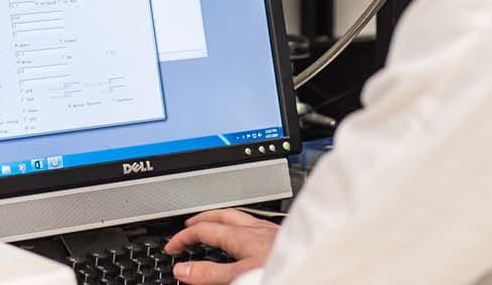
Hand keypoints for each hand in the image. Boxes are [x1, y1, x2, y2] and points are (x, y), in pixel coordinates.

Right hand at [165, 209, 280, 283]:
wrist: (319, 265)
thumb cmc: (284, 267)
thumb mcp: (240, 276)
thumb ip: (210, 274)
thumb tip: (183, 270)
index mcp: (243, 236)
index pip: (205, 230)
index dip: (184, 237)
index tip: (172, 247)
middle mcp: (257, 228)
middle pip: (222, 215)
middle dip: (202, 219)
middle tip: (187, 227)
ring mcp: (271, 230)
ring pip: (240, 217)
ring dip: (222, 219)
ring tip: (214, 226)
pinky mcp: (282, 236)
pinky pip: (256, 224)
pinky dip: (242, 225)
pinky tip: (248, 234)